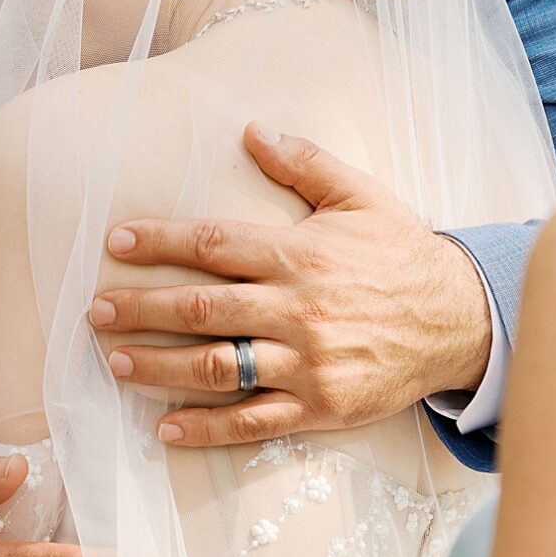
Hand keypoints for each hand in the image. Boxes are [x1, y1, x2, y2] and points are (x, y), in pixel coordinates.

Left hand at [88, 124, 491, 448]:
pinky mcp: (320, 406)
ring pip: (218, 368)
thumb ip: (305, 162)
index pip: (215, 244)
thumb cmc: (403, 254)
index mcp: (302, 255)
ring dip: (159, 368)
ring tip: (116, 365)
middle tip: (94, 312)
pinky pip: (253, 421)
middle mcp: (299, 309)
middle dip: (140, 309)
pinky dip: (206, 427)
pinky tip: (165, 427)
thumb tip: (252, 129)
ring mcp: (308, 363)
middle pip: (201, 309)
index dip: (160, 242)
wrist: (462, 320)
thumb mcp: (362, 197)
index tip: (115, 241)